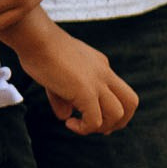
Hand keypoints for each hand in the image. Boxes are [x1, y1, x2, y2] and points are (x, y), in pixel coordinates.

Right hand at [14, 25, 136, 135]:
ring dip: (101, 127)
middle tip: (98, 129)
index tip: (95, 121)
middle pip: (131, 102)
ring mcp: (97, 81)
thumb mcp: (58, 76)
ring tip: (79, 125)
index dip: (111, 112)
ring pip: (118, 113)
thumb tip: (66, 115)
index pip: (119, 93)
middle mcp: (105, 73)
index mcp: (101, 67)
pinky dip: (84, 128)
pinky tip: (69, 123)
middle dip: (119, 122)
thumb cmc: (40, 52)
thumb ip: (64, 97)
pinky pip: (95, 120)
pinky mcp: (85, 90)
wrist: (35, 38)